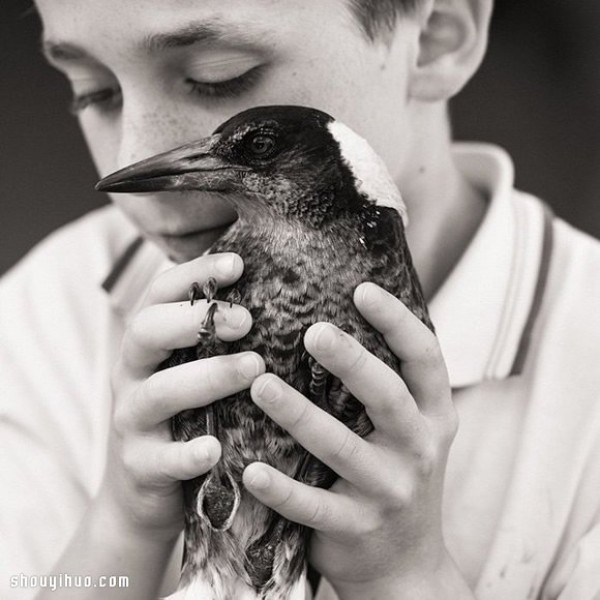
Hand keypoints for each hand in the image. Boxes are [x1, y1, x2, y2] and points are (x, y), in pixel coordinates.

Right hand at [101, 252, 264, 541]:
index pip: (160, 293)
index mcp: (149, 343)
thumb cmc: (185, 414)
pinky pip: (162, 459)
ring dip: (208, 377)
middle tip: (248, 320)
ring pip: (160, 392)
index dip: (194, 273)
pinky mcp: (140, 466)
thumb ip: (218, 337)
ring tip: (255, 369)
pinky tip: (215, 449)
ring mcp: (133, 421)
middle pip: (147, 331)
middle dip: (196, 320)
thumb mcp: (193, 368)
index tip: (239, 263)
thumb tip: (277, 294)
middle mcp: (133, 374)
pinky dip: (187, 453)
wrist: (143, 487)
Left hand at [243, 282, 463, 598]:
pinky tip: (250, 470)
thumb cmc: (396, 473)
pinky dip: (281, 488)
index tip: (362, 289)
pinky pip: (313, 506)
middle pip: (388, 396)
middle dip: (352, 361)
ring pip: (342, 448)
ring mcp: (389, 491)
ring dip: (299, 415)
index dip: (398, 321)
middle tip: (313, 331)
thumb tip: (340, 314)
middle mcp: (418, 448)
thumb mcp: (411, 428)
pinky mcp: (356, 527)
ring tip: (260, 386)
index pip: (426, 358)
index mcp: (433, 414)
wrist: (406, 563)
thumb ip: (388, 382)